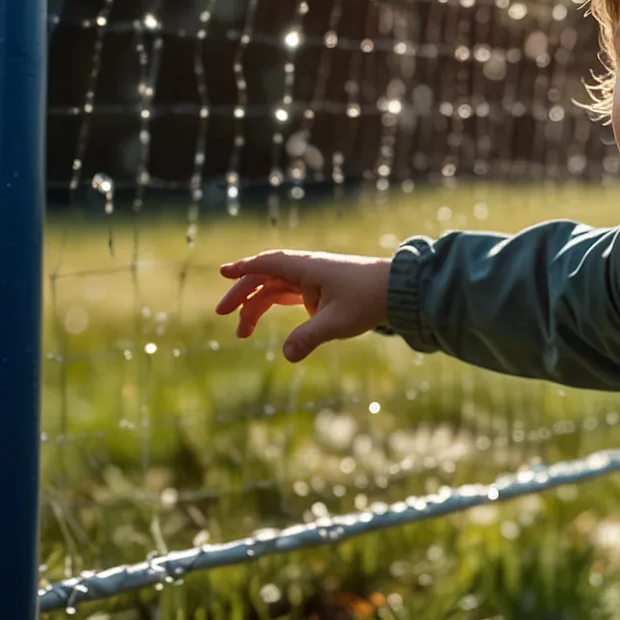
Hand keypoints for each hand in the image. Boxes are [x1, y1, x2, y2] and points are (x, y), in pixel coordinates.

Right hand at [215, 250, 391, 361]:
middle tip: (222, 314)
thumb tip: (286, 355)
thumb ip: (309, 337)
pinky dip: (272, 304)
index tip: (222, 273)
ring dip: (256, 306)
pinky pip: (288, 293)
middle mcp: (307, 269)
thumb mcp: (337, 322)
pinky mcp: (320, 289)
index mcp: (307, 268)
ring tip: (241, 333)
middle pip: (265, 277)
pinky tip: (261, 320)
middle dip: (242, 294)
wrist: (397, 291)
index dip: (243, 268)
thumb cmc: (368, 299)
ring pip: (275, 288)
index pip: (268, 264)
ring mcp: (313, 279)